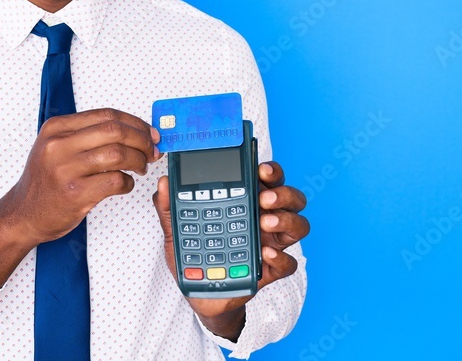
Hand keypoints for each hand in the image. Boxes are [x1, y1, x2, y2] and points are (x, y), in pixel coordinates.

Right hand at [7, 108, 161, 245]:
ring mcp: (66, 170)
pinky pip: (116, 181)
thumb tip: (131, 129)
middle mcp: (58, 145)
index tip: (148, 132)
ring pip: (119, 154)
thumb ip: (86, 135)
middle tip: (151, 150)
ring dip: (138, 161)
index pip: (106, 115)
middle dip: (141, 140)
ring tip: (140, 167)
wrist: (23, 214)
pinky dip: (128, 183)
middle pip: (115, 131)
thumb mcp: (55, 147)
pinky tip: (125, 184)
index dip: (135, 122)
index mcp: (56, 128)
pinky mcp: (75, 194)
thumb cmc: (44, 182)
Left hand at [152, 160, 308, 335]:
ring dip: (286, 220)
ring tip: (264, 222)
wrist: (199, 294)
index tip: (261, 168)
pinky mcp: (271, 270)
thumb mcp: (177, 230)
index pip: (266, 179)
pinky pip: (289, 263)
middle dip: (283, 193)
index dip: (270, 170)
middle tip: (264, 197)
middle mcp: (264, 218)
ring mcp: (271, 243)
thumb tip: (163, 183)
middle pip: (291, 198)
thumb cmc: (195, 256)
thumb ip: (169, 207)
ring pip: (298, 226)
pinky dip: (281, 257)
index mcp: (245, 201)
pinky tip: (265, 253)